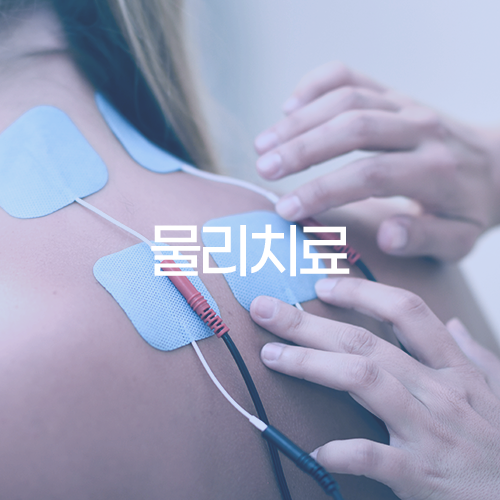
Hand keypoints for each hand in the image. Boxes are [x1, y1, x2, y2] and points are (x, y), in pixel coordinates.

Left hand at [250, 278, 499, 499]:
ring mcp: (427, 430)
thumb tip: (452, 323)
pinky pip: (370, 456)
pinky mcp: (419, 474)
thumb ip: (476, 355)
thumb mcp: (499, 392)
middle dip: (309, 322)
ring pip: (362, 381)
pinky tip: (313, 448)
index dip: (361, 293)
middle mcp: (437, 390)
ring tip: (271, 355)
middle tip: (266, 308)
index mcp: (453, 369)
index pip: (405, 312)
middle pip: (364, 342)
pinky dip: (339, 450)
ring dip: (310, 365)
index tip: (322, 285)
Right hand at [255, 62, 499, 260]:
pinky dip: (314, 85)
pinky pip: (350, 76)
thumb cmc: (466, 208)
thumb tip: (388, 235)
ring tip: (262, 145)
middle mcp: (420, 129)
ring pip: (346, 98)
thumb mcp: (459, 239)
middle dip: (302, 149)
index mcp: (435, 171)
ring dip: (299, 121)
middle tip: (264, 169)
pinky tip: (288, 107)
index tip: (287, 210)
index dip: (323, 191)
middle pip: (353, 127)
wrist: (493, 163)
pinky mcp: (392, 93)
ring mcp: (405, 105)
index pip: (370, 175)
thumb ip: (426, 239)